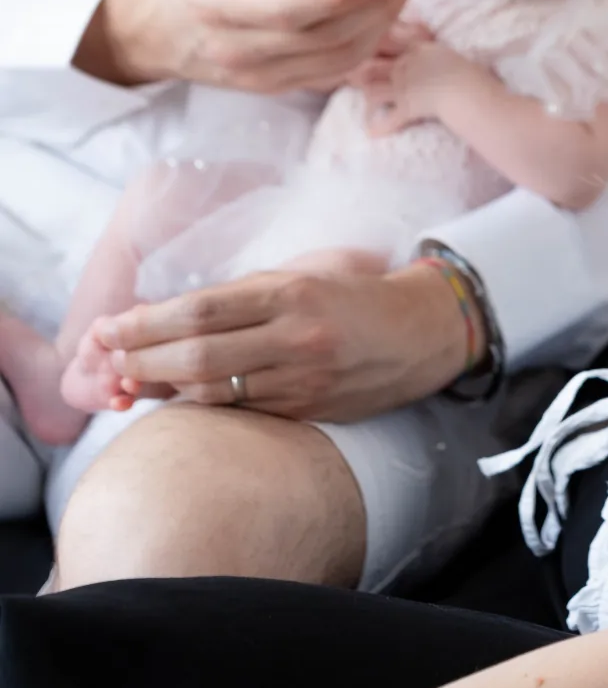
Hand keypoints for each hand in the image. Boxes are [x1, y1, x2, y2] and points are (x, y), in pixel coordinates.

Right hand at [74, 0, 419, 93]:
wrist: (143, 33)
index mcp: (218, 5)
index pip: (288, 11)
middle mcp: (239, 49)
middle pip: (326, 38)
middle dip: (380, 4)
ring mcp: (257, 76)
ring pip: (336, 61)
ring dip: (381, 26)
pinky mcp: (270, 87)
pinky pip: (329, 74)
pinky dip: (365, 47)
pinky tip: (383, 16)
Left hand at [93, 260, 471, 422]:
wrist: (421, 331)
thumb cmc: (355, 295)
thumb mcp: (304, 277)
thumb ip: (245, 296)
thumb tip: (174, 316)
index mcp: (291, 291)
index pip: (202, 308)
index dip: (148, 322)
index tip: (111, 327)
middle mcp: (295, 335)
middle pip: (199, 353)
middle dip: (143, 359)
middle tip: (107, 361)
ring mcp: (302, 377)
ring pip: (215, 390)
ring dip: (164, 389)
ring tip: (130, 383)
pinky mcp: (310, 409)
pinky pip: (243, 411)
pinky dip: (204, 406)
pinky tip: (178, 400)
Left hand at [354, 24, 481, 137]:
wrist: (466, 87)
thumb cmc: (466, 70)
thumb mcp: (447, 53)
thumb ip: (433, 51)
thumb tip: (430, 49)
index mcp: (416, 49)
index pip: (387, 43)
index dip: (371, 46)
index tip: (360, 49)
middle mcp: (404, 66)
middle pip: (372, 67)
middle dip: (358, 73)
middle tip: (348, 78)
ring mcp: (403, 87)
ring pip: (373, 91)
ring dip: (367, 100)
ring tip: (364, 107)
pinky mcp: (406, 107)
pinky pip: (387, 120)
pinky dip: (378, 127)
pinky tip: (372, 132)